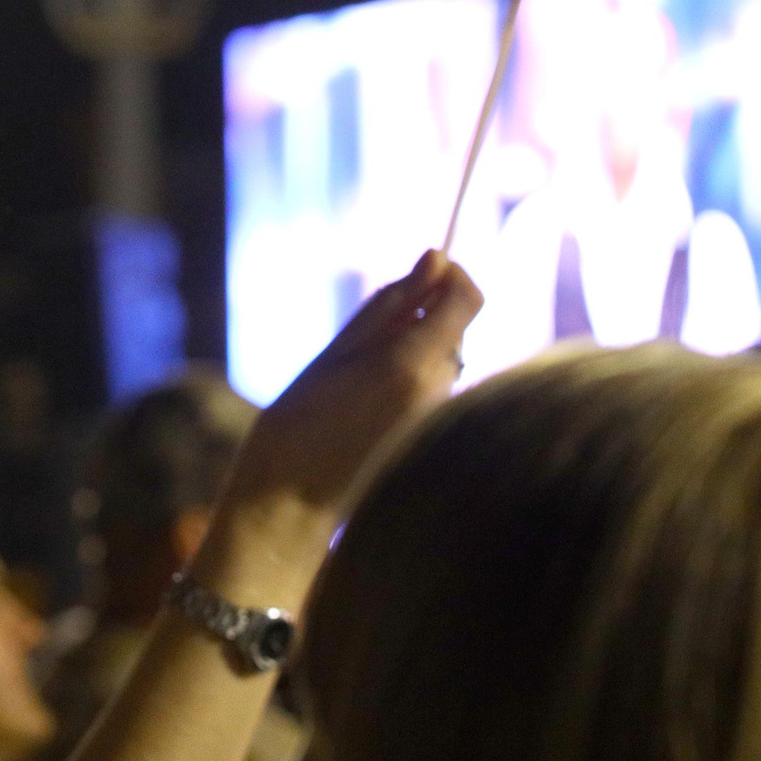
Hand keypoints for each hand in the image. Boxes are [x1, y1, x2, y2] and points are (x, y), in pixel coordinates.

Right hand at [207, 249, 484, 584]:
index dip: (452, 275)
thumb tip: (435, 259)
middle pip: (453, 329)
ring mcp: (440, 417)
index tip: (423, 268)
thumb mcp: (337, 351)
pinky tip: (366, 407)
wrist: (291, 501)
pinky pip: (432, 390)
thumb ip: (390, 305)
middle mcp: (441, 391)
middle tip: (361, 335)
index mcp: (415, 363)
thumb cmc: (300, 421)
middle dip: (420, 317)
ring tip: (354, 378)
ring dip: (412, 351)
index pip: (468, 298)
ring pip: (442, 360)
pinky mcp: (432, 436)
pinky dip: (407, 382)